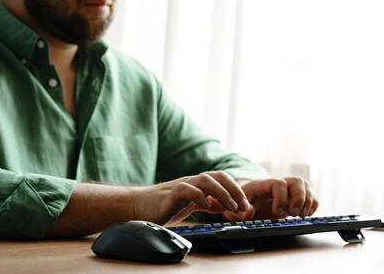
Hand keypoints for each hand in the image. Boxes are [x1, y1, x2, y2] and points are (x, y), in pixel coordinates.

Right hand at [130, 171, 249, 224]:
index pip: (222, 179)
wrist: (138, 205)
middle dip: (234, 189)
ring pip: (205, 180)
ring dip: (222, 193)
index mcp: (198, 183)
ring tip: (230, 206)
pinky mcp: (170, 194)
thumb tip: (224, 205)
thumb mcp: (190, 204)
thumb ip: (206, 202)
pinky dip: (199, 196)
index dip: (236, 189)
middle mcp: (191, 181)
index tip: (245, 205)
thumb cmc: (164, 205)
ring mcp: (181, 185)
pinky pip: (187, 189)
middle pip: (218, 176)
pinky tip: (206, 206)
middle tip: (243, 205)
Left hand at [219, 176, 318, 220]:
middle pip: (296, 181)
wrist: (247, 201)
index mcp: (264, 184)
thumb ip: (240, 211)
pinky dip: (313, 204)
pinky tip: (306, 214)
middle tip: (293, 214)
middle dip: (298, 199)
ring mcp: (289, 189)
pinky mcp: (296, 197)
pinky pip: (311, 195)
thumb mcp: (237, 208)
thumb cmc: (243, 203)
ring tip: (300, 215)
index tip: (277, 212)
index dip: (281, 198)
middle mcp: (279, 184)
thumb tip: (248, 211)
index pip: (278, 183)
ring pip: (305, 186)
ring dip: (307, 202)